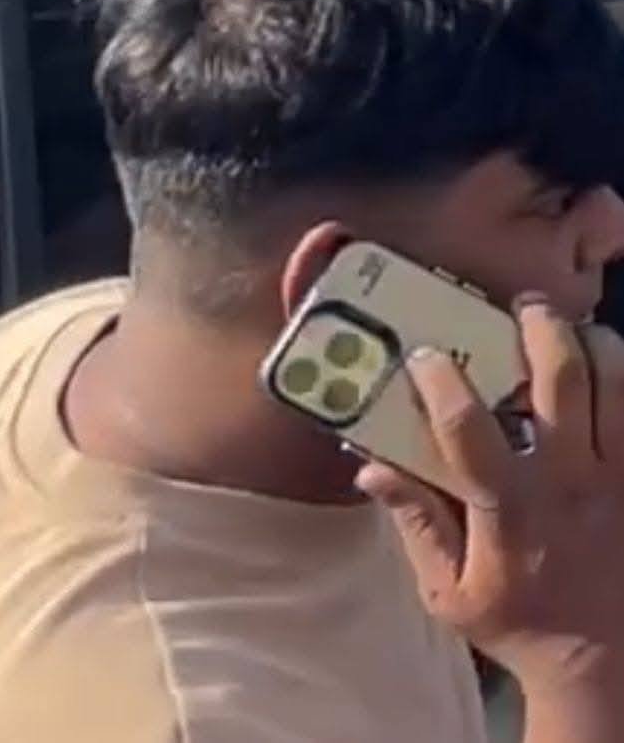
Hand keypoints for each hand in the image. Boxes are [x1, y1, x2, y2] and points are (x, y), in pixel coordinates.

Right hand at [355, 300, 623, 697]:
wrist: (600, 664)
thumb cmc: (515, 623)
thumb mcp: (448, 590)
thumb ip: (415, 522)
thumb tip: (369, 466)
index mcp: (510, 507)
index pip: (468, 428)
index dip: (441, 382)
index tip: (422, 355)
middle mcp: (567, 480)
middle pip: (564, 380)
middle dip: (540, 329)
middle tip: (522, 306)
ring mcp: (613, 477)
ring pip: (616, 384)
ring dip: (593, 343)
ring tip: (570, 328)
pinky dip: (621, 380)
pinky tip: (603, 369)